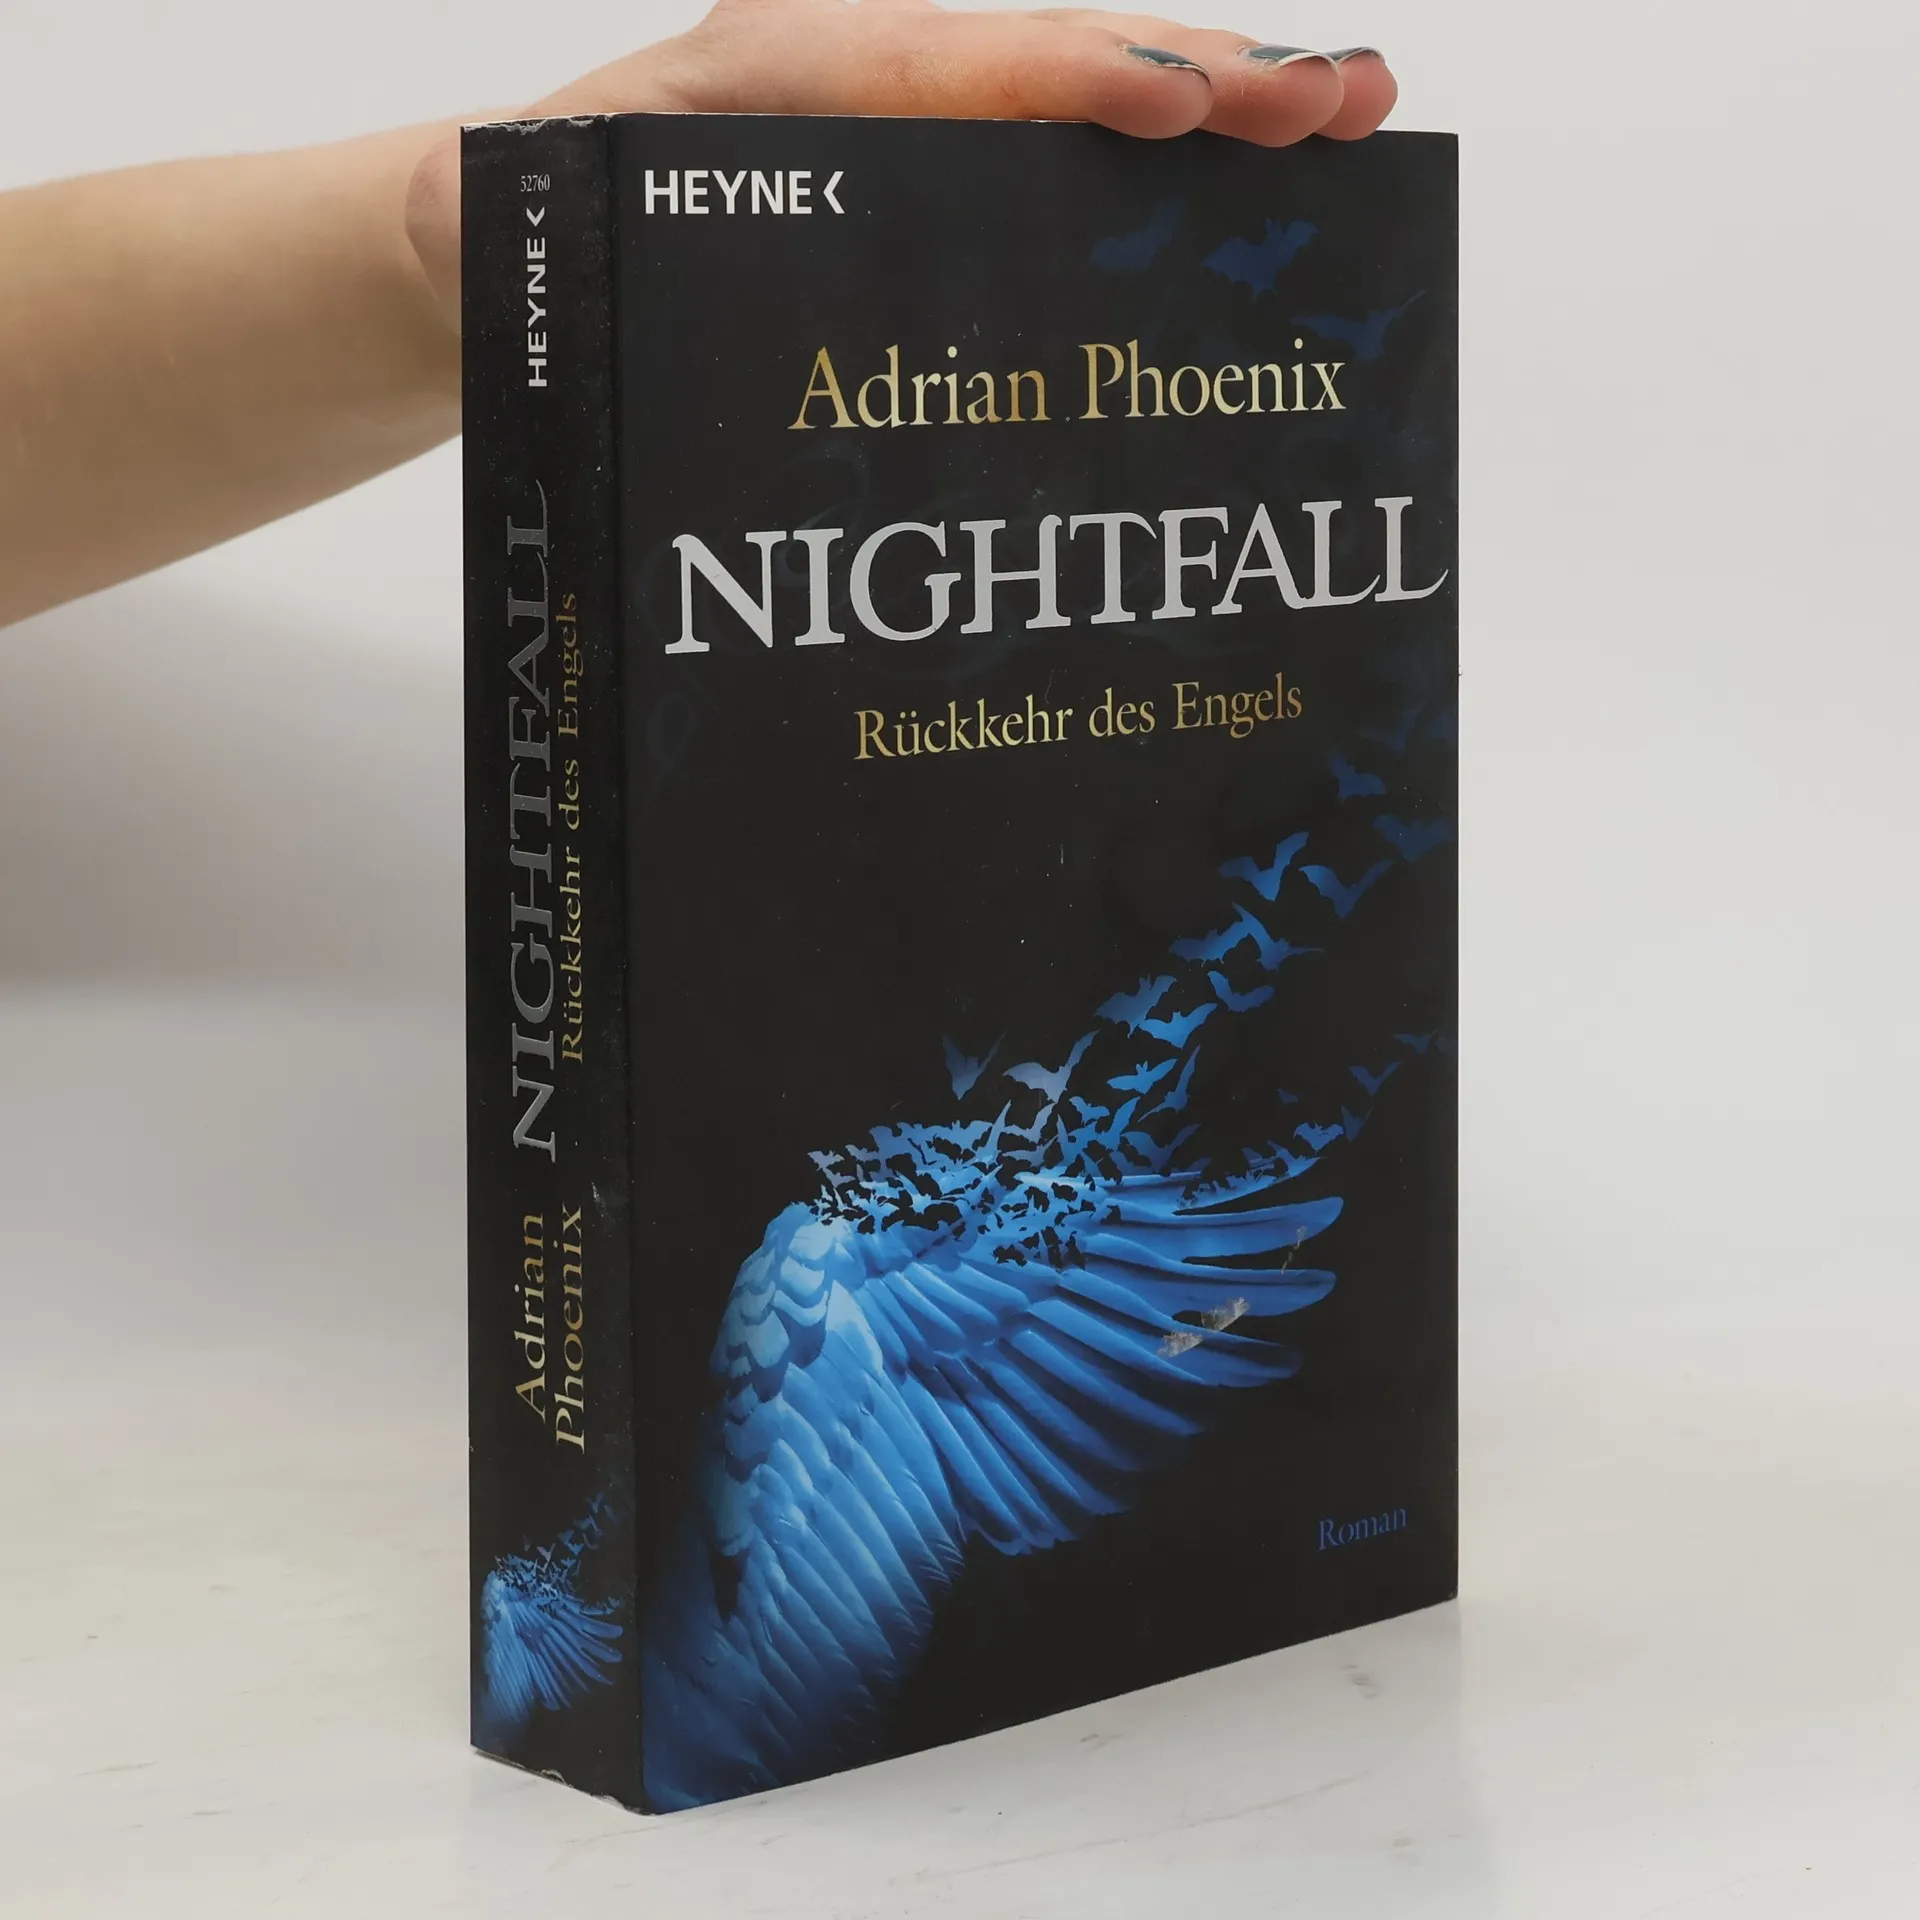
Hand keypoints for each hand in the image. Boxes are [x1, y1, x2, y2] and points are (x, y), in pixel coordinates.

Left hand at [406, 0, 1395, 317]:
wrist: (506, 254)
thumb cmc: (525, 239)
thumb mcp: (511, 220)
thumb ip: (522, 212)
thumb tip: (523, 212)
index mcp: (773, 75)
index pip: (948, 63)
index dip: (1073, 80)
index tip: (1185, 107)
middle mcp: (861, 84)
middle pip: (1054, 64)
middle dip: (1204, 77)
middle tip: (1344, 102)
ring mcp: (904, 133)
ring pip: (1076, 112)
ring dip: (1214, 116)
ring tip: (1342, 121)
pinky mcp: (921, 188)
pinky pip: (1053, 170)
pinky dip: (1156, 185)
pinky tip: (1242, 210)